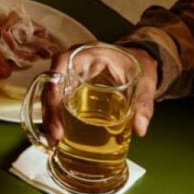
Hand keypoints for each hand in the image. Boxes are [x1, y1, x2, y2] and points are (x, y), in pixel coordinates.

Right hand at [41, 43, 157, 144]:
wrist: (138, 62)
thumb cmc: (138, 66)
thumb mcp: (144, 82)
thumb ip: (143, 104)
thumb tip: (139, 129)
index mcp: (90, 53)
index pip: (63, 61)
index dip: (54, 80)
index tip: (54, 102)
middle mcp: (74, 63)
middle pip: (51, 82)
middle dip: (50, 110)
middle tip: (56, 134)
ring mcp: (70, 76)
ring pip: (50, 94)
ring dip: (49, 117)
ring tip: (54, 139)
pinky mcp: (71, 88)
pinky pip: (57, 101)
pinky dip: (55, 117)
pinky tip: (57, 135)